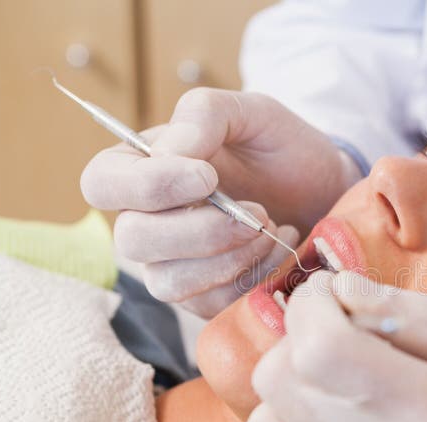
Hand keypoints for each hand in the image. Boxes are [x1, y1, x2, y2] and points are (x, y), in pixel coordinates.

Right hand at [81, 89, 361, 316]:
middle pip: (132, 241)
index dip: (149, 185)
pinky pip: (210, 304)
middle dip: (200, 230)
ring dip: (229, 257)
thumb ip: (204, 115)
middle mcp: (145, 221)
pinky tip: (280, 247)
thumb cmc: (281, 148)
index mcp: (140, 168)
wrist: (326, 189)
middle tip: (257, 211)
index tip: (209, 176)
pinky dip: (251, 277)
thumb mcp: (251, 113)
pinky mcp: (205, 297)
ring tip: (272, 227)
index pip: (101, 184)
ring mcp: (173, 265)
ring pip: (168, 283)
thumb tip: (166, 153)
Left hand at [245, 272, 426, 421]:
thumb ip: (417, 314)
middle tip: (341, 324)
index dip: (310, 304)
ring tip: (338, 373)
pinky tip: (333, 420)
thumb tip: (344, 289)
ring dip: (289, 385)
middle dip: (297, 335)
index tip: (332, 291)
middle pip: (279, 383)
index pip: (319, 348)